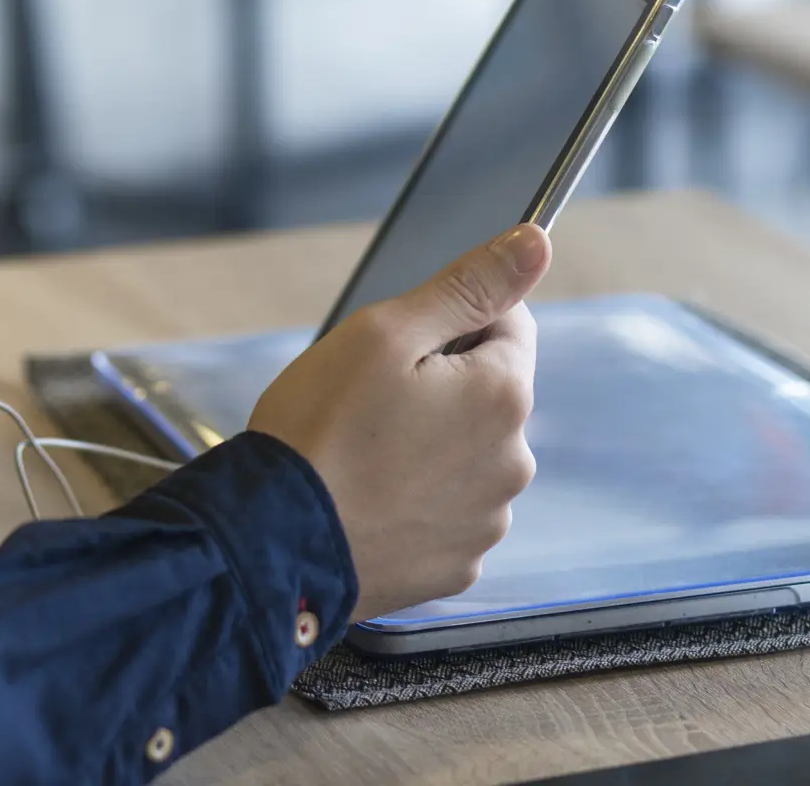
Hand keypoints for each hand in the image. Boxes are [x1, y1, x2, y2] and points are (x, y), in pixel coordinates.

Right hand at [247, 224, 547, 622]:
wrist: (274, 540)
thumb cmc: (321, 430)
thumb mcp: (387, 333)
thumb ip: (467, 286)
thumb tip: (535, 243)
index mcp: (503, 395)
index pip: (509, 324)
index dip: (452, 321)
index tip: (401, 345)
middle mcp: (513, 463)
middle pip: (489, 394)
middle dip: (442, 386)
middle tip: (370, 401)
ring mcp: (486, 522)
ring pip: (468, 456)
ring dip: (431, 446)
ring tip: (364, 456)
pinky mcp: (456, 566)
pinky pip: (447, 512)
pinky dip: (417, 502)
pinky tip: (370, 499)